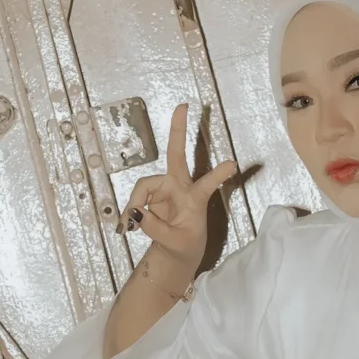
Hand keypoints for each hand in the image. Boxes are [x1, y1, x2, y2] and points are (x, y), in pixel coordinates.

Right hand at [122, 102, 237, 285]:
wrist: (175, 252)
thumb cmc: (184, 245)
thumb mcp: (174, 243)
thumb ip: (154, 228)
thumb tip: (135, 212)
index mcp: (195, 200)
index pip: (206, 186)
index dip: (218, 175)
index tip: (233, 163)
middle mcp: (180, 187)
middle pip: (176, 154)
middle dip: (178, 130)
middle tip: (183, 106)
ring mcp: (164, 188)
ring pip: (142, 187)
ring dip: (134, 205)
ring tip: (129, 228)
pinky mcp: (151, 195)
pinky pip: (135, 199)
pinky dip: (128, 213)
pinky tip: (125, 228)